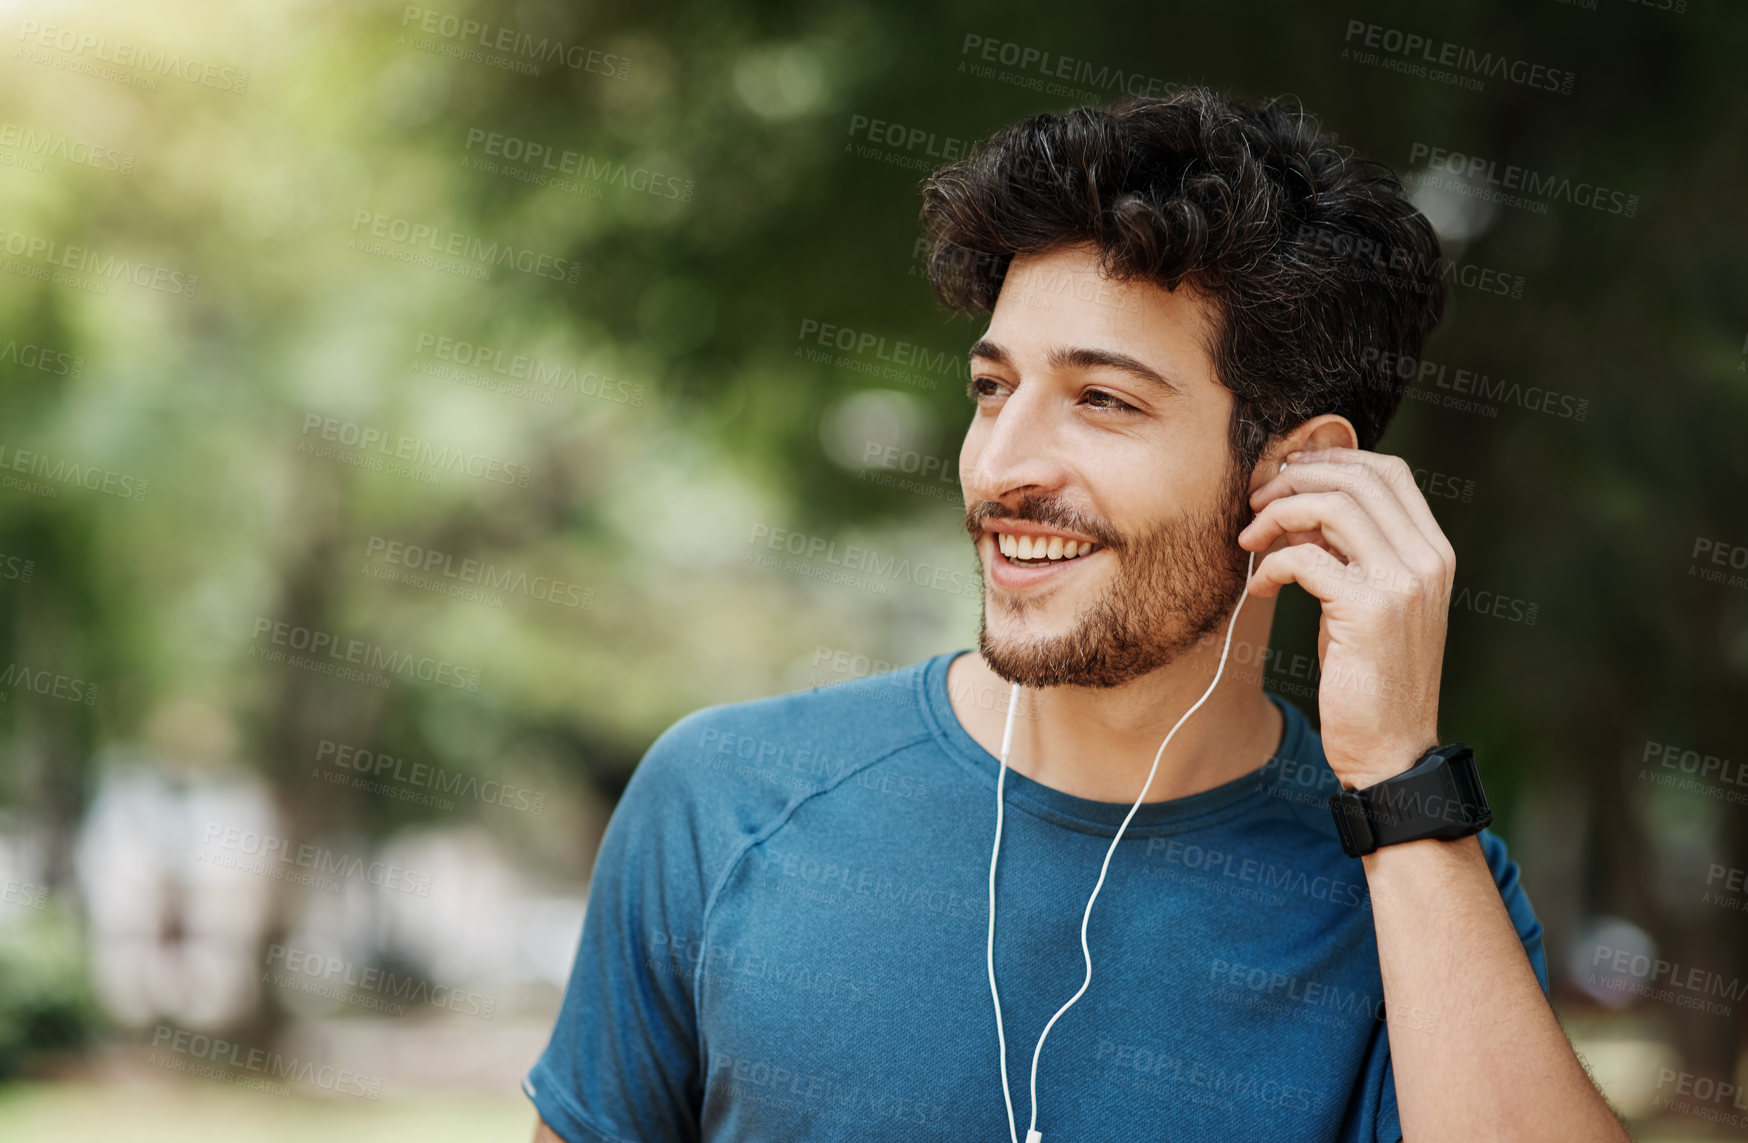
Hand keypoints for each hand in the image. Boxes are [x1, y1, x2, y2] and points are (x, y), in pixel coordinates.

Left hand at [1237, 447, 1451, 786]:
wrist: (1390, 748)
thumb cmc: (1369, 675)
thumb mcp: (1362, 602)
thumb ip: (1345, 551)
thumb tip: (1296, 508)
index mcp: (1433, 551)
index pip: (1388, 470)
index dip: (1331, 459)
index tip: (1287, 476)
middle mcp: (1427, 559)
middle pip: (1356, 477)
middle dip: (1294, 479)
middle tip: (1255, 504)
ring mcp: (1404, 583)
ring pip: (1331, 506)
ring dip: (1277, 514)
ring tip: (1250, 539)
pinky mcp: (1371, 611)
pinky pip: (1305, 558)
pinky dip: (1272, 565)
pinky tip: (1261, 588)